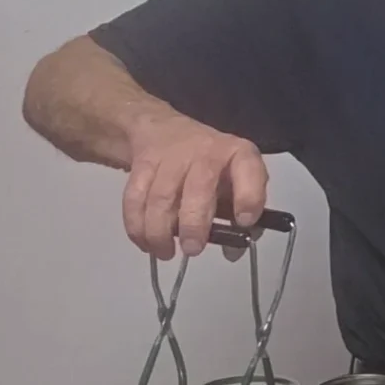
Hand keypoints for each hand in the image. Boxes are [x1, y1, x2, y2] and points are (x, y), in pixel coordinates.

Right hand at [122, 112, 266, 259]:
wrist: (166, 131)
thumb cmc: (211, 166)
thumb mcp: (236, 182)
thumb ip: (239, 217)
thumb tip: (233, 251)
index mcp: (238, 155)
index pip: (248, 170)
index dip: (248, 197)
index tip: (243, 223)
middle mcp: (207, 151)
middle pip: (198, 188)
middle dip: (193, 224)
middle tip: (192, 249)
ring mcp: (172, 156)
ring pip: (161, 197)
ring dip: (160, 232)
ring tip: (166, 253)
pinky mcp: (143, 164)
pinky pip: (135, 199)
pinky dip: (137, 226)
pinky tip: (146, 243)